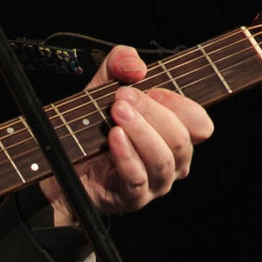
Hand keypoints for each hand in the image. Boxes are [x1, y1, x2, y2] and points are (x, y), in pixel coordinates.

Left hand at [40, 46, 215, 225]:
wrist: (61, 162)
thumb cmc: (92, 126)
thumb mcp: (104, 85)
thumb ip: (121, 63)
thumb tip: (138, 66)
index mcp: (175, 136)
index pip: (200, 124)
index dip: (181, 105)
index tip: (152, 90)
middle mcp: (172, 162)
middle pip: (180, 139)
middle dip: (152, 113)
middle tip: (121, 97)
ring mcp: (155, 183)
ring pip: (163, 159)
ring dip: (140, 131)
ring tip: (117, 113)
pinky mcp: (132, 198)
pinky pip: (138, 178)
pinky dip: (126, 155)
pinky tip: (113, 137)